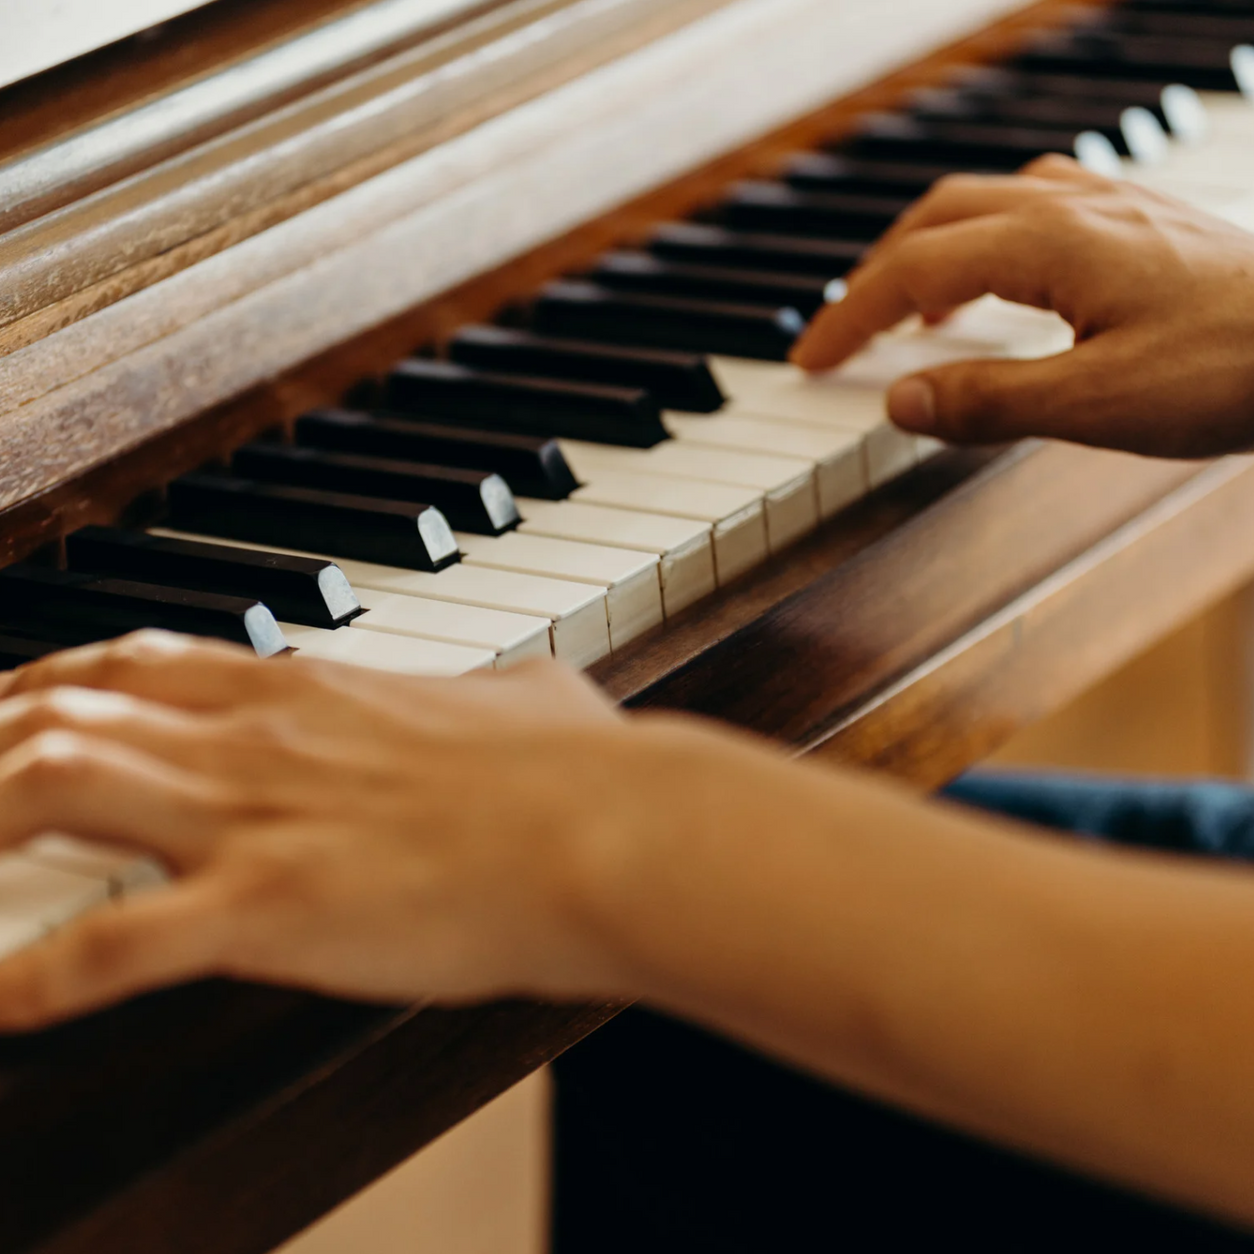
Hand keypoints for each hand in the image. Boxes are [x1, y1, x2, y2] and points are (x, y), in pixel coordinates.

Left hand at [0, 631, 650, 1027]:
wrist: (609, 830)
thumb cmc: (579, 768)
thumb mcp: (534, 696)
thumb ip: (504, 686)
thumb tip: (526, 686)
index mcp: (312, 691)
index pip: (143, 661)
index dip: (56, 679)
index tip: (20, 701)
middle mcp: (257, 741)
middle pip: (64, 709)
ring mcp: (255, 821)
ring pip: (52, 786)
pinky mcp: (270, 909)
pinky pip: (112, 946)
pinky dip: (34, 978)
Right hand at [791, 156, 1253, 457]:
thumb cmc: (1234, 369)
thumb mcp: (1095, 406)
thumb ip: (988, 402)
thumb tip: (901, 400)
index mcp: (1047, 244)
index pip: (913, 272)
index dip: (850, 316)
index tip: (809, 358)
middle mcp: (1073, 208)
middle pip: (935, 219)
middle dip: (874, 275)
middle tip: (840, 331)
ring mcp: (1111, 205)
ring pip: (984, 203)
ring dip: (927, 249)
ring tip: (907, 304)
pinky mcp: (1141, 222)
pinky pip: (1034, 207)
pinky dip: (985, 241)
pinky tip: (1001, 273)